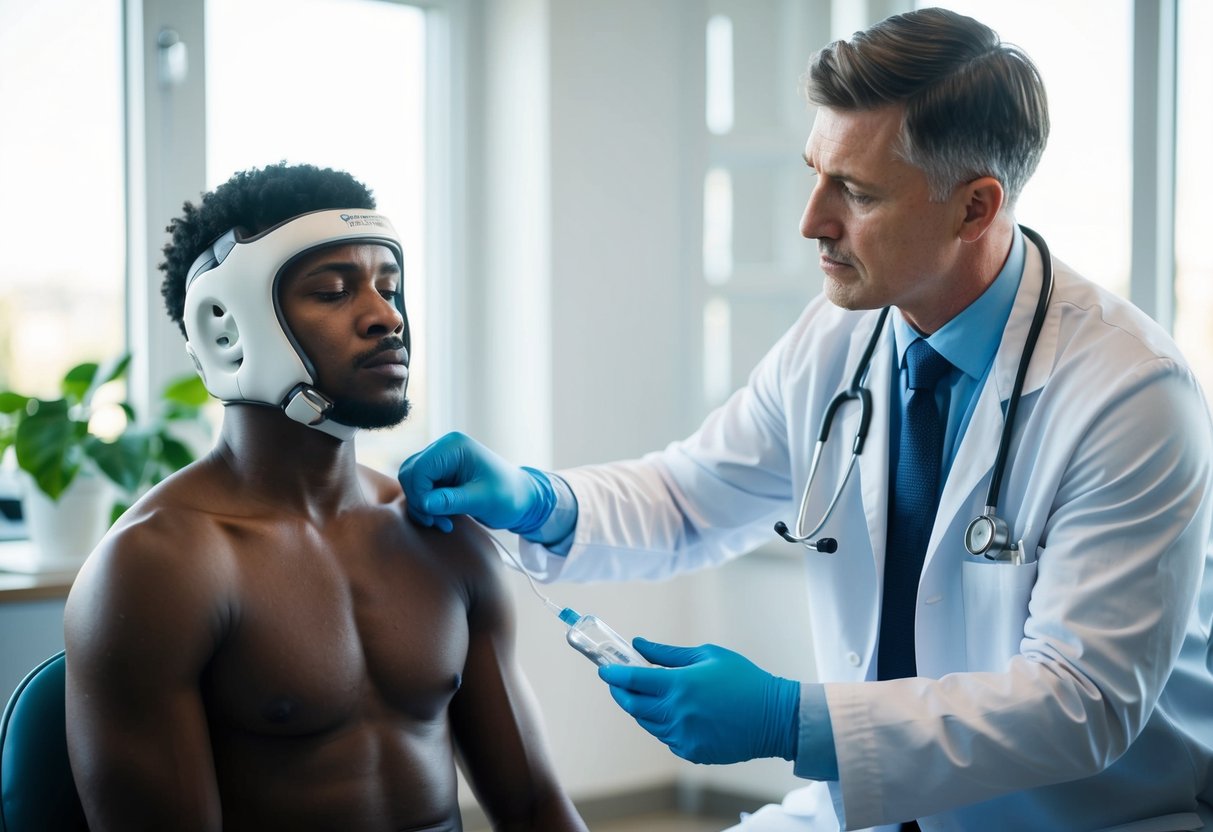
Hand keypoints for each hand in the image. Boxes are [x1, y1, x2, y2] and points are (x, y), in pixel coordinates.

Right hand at [397, 432, 551, 532]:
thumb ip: (452, 500)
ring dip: (423, 507)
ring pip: (412, 484)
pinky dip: (427, 508)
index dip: (419, 495)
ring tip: (443, 523)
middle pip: (410, 474)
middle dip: (419, 501)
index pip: (418, 468)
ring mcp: (441, 462)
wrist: (521, 499)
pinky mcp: (440, 476)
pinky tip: (444, 519)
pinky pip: (421, 491)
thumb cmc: (508, 495)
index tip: (433, 516)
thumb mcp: (483, 500)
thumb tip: (423, 503)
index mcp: (453, 447)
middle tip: (437, 522)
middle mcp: (443, 449)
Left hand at [598, 638, 799, 764]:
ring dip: (643, 709)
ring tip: (654, 695)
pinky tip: (679, 713)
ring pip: (648, 723)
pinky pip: (666, 737)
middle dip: (620, 693)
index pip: (632, 680)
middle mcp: (677, 713)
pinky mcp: (691, 751)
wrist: (774, 717)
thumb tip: (639, 644)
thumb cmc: (743, 679)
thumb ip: (668, 654)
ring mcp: (683, 736)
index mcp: (680, 685)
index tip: (604, 669)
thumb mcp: (707, 656)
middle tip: (617, 683)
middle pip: (633, 706)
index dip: (613, 674)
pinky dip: (664, 725)